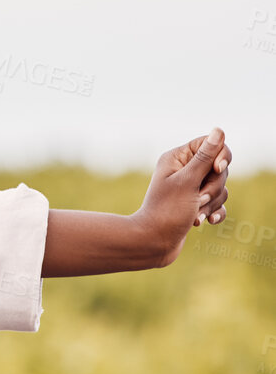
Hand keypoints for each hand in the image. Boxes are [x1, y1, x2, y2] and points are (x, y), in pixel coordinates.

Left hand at [132, 127, 231, 267]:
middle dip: (214, 186)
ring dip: (211, 203)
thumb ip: (205, 157)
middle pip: (219, 169)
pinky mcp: (196, 204)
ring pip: (220, 188)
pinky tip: (205, 222)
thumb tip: (218, 130)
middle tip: (198, 198)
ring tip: (195, 215)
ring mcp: (190, 187)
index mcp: (177, 158)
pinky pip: (217, 203)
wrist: (153, 243)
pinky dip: (214, 212)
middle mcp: (183, 170)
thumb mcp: (188, 181)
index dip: (220, 156)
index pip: (211, 144)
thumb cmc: (167, 211)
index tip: (217, 169)